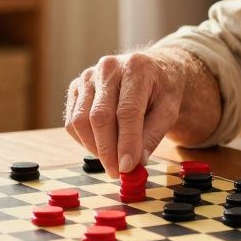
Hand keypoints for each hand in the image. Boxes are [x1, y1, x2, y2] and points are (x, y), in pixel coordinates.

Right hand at [63, 51, 183, 176]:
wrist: (150, 71)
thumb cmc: (161, 91)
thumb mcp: (168, 111)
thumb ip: (152, 136)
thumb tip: (134, 164)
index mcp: (136, 68)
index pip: (127, 111)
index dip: (126, 142)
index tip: (127, 168)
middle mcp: (108, 67)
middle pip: (99, 116)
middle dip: (107, 151)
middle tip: (116, 173)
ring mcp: (88, 76)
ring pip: (80, 121)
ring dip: (94, 148)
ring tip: (111, 160)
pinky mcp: (76, 87)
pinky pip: (72, 122)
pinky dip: (84, 140)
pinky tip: (101, 145)